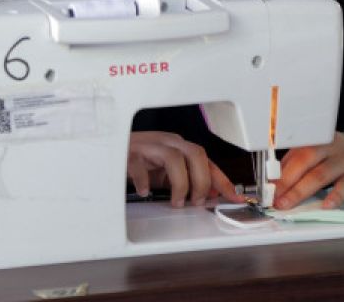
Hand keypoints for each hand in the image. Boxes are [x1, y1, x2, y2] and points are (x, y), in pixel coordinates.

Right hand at [127, 131, 242, 207]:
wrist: (109, 146)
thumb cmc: (140, 160)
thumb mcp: (167, 171)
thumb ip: (188, 179)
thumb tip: (212, 193)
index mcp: (178, 146)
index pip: (207, 160)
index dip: (222, 180)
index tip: (234, 198)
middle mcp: (166, 142)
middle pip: (195, 153)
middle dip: (201, 181)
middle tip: (196, 201)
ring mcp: (148, 146)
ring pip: (173, 157)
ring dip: (180, 183)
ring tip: (176, 201)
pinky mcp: (129, 154)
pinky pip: (139, 165)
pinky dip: (145, 181)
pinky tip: (145, 192)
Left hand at [273, 126, 343, 210]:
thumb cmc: (343, 153)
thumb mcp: (322, 150)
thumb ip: (300, 161)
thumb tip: (276, 180)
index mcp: (316, 140)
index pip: (292, 154)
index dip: (277, 171)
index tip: (266, 187)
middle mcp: (330, 147)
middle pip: (304, 162)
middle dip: (285, 181)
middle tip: (273, 198)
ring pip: (320, 174)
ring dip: (300, 191)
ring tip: (287, 204)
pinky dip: (335, 196)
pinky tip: (325, 206)